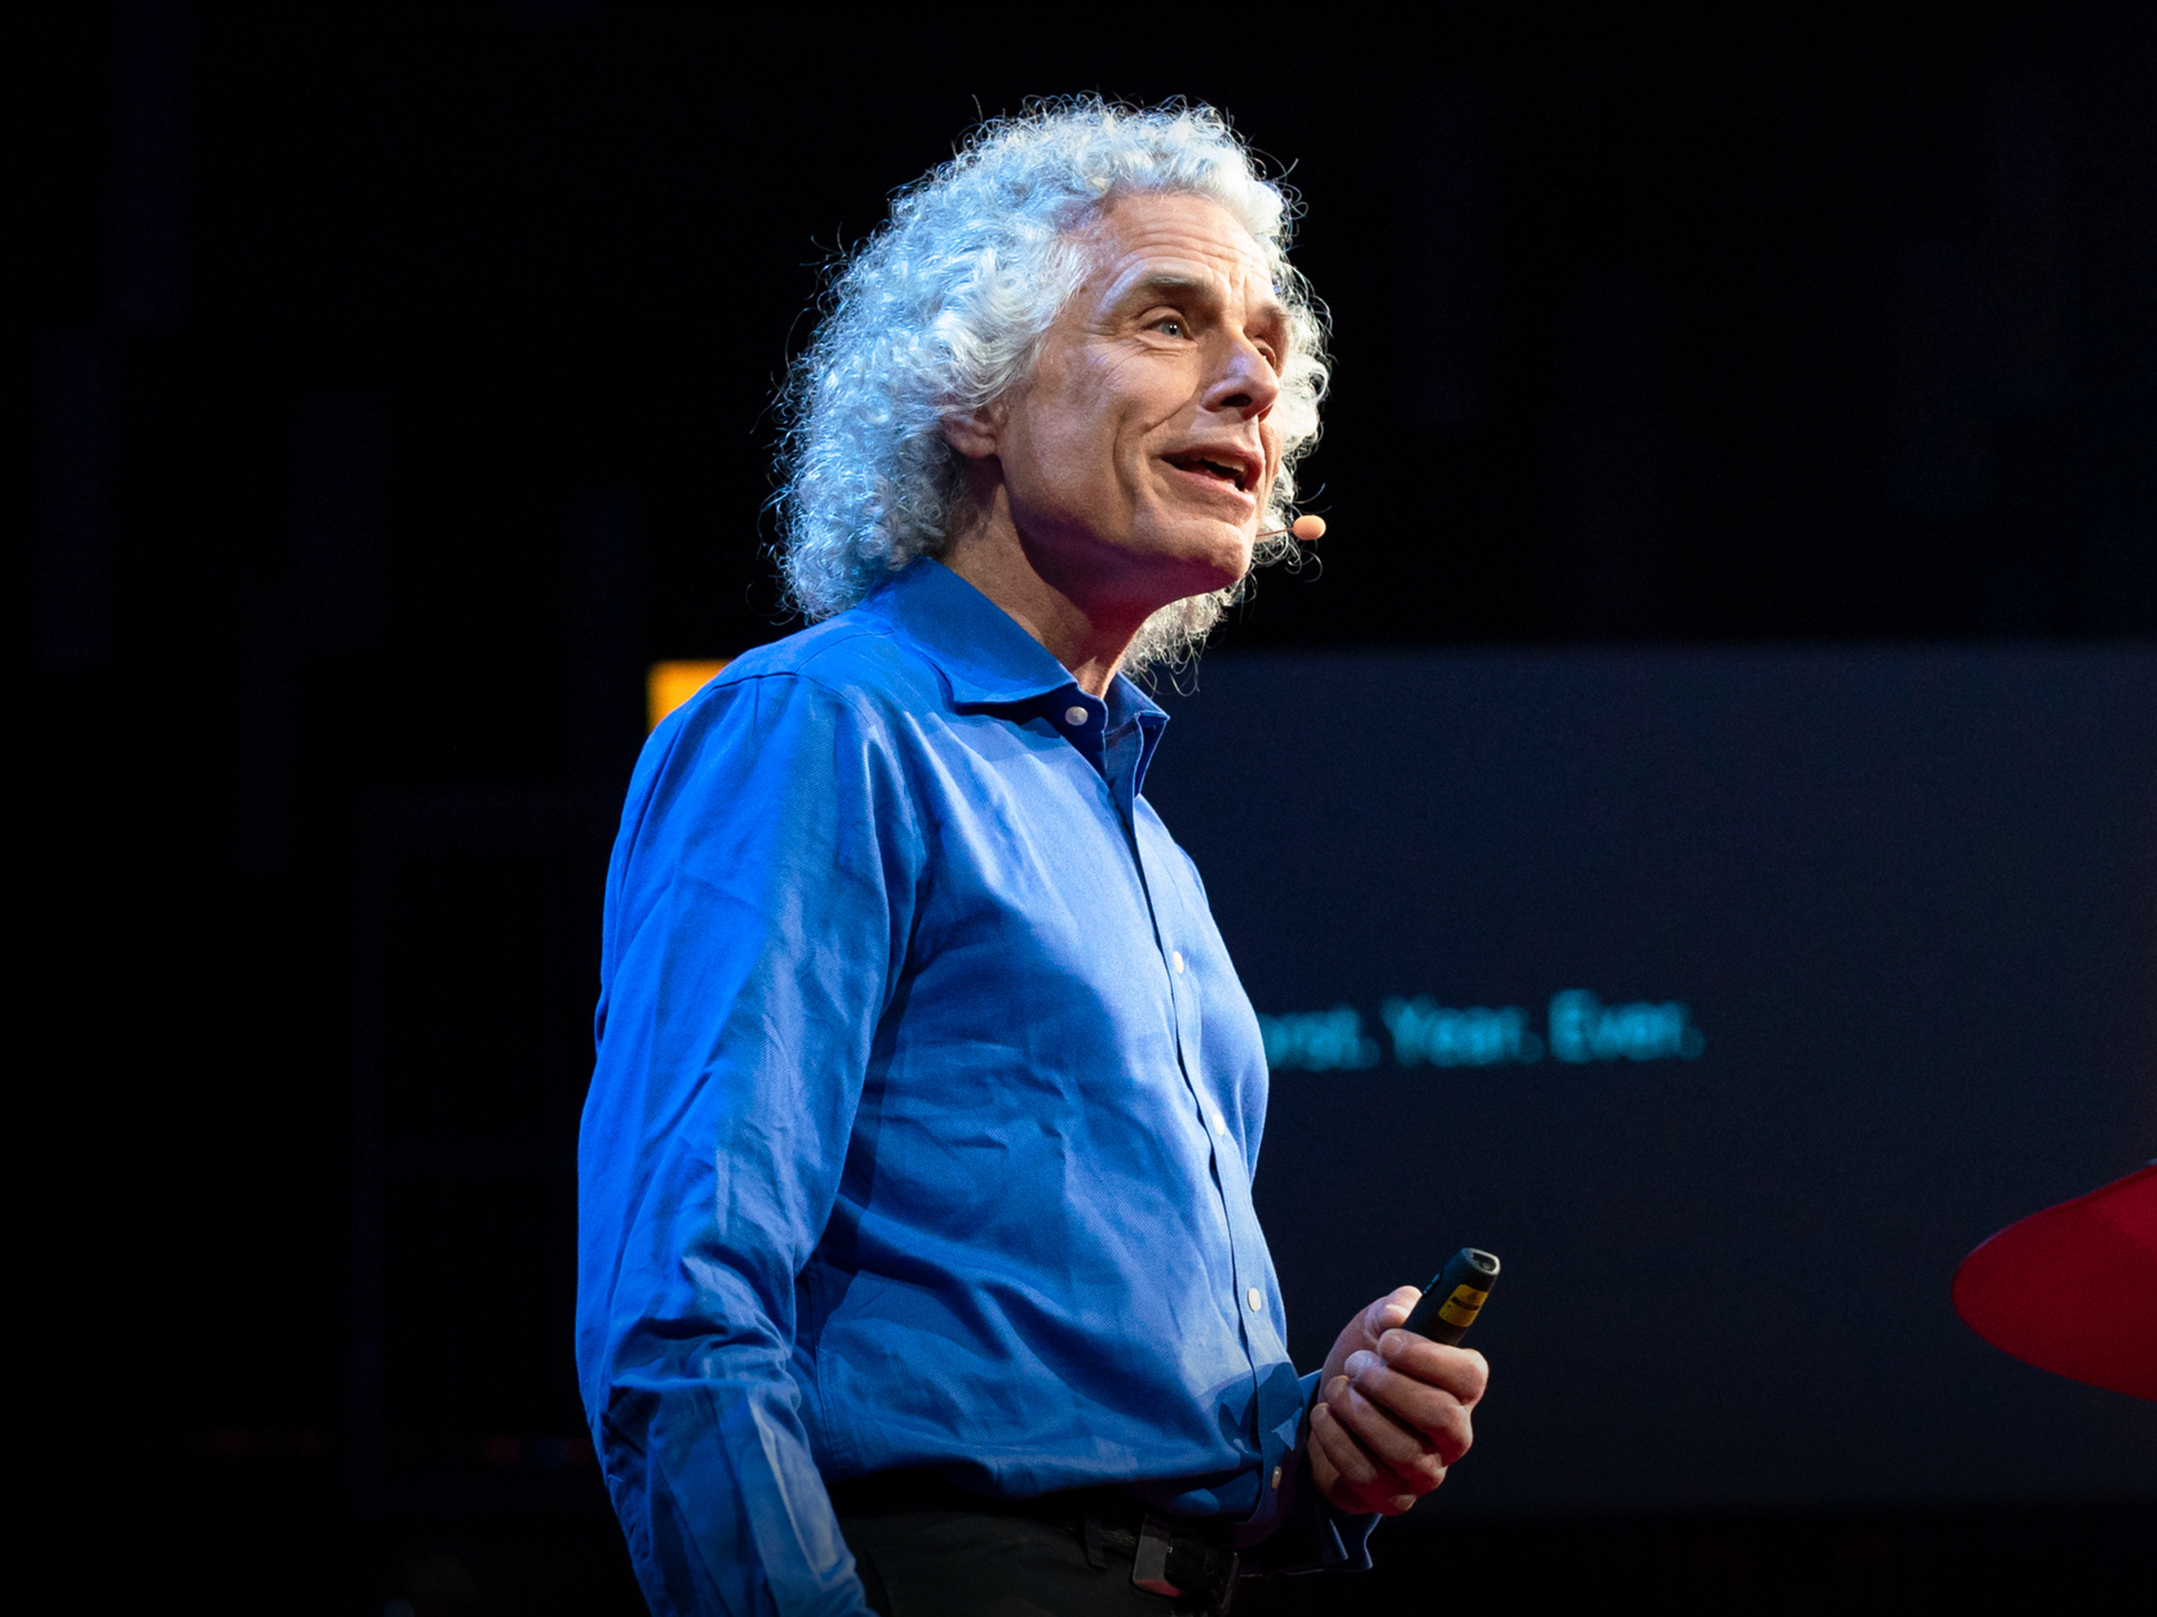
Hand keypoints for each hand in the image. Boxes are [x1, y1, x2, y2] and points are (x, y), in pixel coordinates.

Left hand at [1308, 1286, 1487, 1514]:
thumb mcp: (1378, 1326)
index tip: (1387, 1341)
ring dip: (1359, 1412)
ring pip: (1404, 1450)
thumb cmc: (1368, 1364)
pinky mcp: (1394, 1498)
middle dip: (1388, 1385)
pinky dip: (1337, 1439)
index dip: (1427, 1356)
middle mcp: (1455, 1435)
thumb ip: (1393, 1308)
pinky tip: (1324, 1414)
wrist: (1332, 1410)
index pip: (1469, 1376)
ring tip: (1337, 1389)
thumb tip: (1398, 1314)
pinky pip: (1367, 1475)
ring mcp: (1427, 1472)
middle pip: (1441, 1416)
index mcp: (1462, 1388)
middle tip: (1356, 1365)